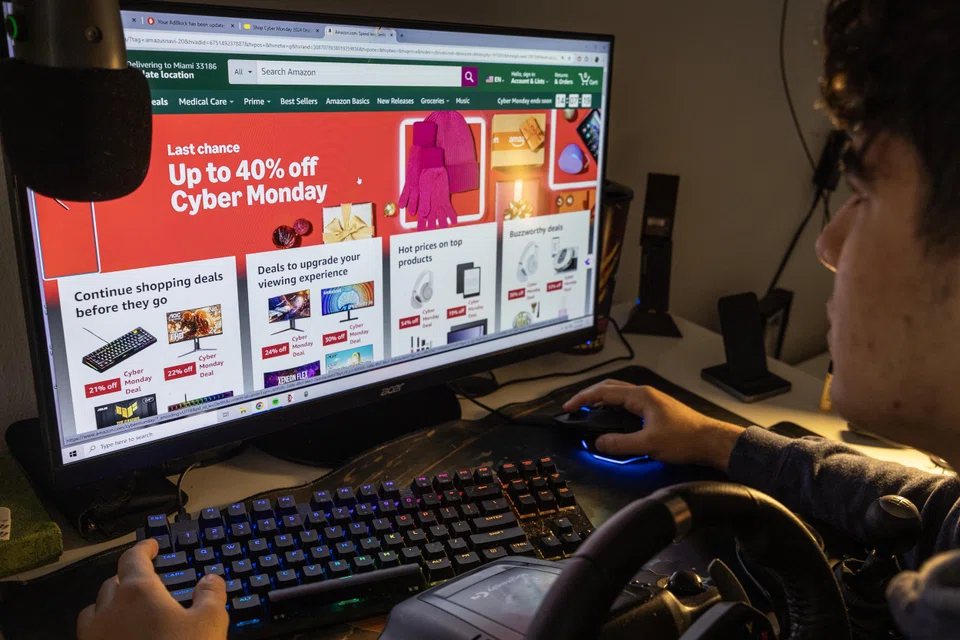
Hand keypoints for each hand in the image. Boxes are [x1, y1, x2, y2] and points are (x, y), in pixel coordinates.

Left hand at [77, 538, 228, 639]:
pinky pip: (91, 635)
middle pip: (112, 583)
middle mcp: (108, 609)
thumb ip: (211, 595)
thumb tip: (210, 579)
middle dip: (128, 578)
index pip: (133, 558)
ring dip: (110, 604)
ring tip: (127, 611)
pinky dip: (103, 630)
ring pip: (94, 610)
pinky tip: (121, 638)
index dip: (144, 548)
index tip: (152, 545)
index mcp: (136, 591)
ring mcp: (93, 637)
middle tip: (147, 582)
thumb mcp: (209, 623)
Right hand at [563, 380, 745, 470]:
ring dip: (601, 400)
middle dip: (589, 396)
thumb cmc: (686, 439)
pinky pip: (627, 403)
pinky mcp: (655, 410)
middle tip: (574, 407)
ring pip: (618, 394)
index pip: (603, 392)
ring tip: (588, 411)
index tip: (569, 407)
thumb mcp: (648, 444)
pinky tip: (612, 419)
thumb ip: (620, 444)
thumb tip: (599, 443)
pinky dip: (613, 407)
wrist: (711, 441)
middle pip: (609, 388)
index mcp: (640, 396)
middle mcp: (644, 394)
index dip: (582, 399)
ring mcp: (651, 401)